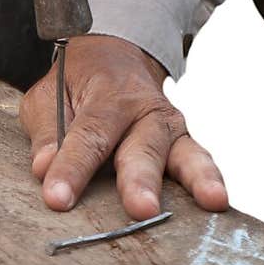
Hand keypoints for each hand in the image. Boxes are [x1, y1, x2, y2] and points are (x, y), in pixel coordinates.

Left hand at [20, 33, 227, 217]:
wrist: (115, 56)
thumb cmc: (77, 84)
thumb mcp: (48, 96)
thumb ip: (46, 130)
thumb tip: (45, 167)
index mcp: (106, 94)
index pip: (89, 134)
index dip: (73, 167)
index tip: (58, 197)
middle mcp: (144, 108)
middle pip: (141, 146)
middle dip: (140, 178)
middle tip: (140, 208)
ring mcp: (169, 126)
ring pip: (183, 151)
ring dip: (194, 177)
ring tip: (209, 201)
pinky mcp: (184, 143)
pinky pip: (200, 159)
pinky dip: (212, 178)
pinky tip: (219, 201)